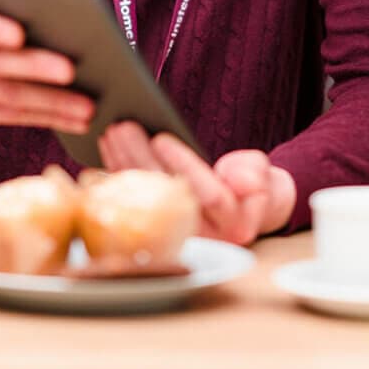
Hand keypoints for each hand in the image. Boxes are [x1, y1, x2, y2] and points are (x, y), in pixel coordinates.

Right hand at [0, 0, 93, 134]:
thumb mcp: (3, 11)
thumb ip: (26, 12)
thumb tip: (73, 22)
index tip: (19, 35)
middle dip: (35, 68)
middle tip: (71, 71)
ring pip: (7, 96)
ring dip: (52, 103)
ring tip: (88, 106)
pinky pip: (14, 117)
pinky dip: (50, 118)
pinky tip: (77, 120)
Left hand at [99, 122, 296, 245]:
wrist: (243, 212)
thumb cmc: (253, 187)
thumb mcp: (262, 175)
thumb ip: (254, 174)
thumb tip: (236, 178)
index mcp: (235, 226)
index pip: (208, 196)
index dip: (183, 165)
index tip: (161, 138)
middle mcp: (203, 240)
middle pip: (166, 198)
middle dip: (142, 159)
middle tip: (124, 127)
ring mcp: (177, 239)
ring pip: (143, 202)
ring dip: (124, 165)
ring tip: (111, 133)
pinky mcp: (155, 233)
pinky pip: (132, 206)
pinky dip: (118, 177)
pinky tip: (107, 153)